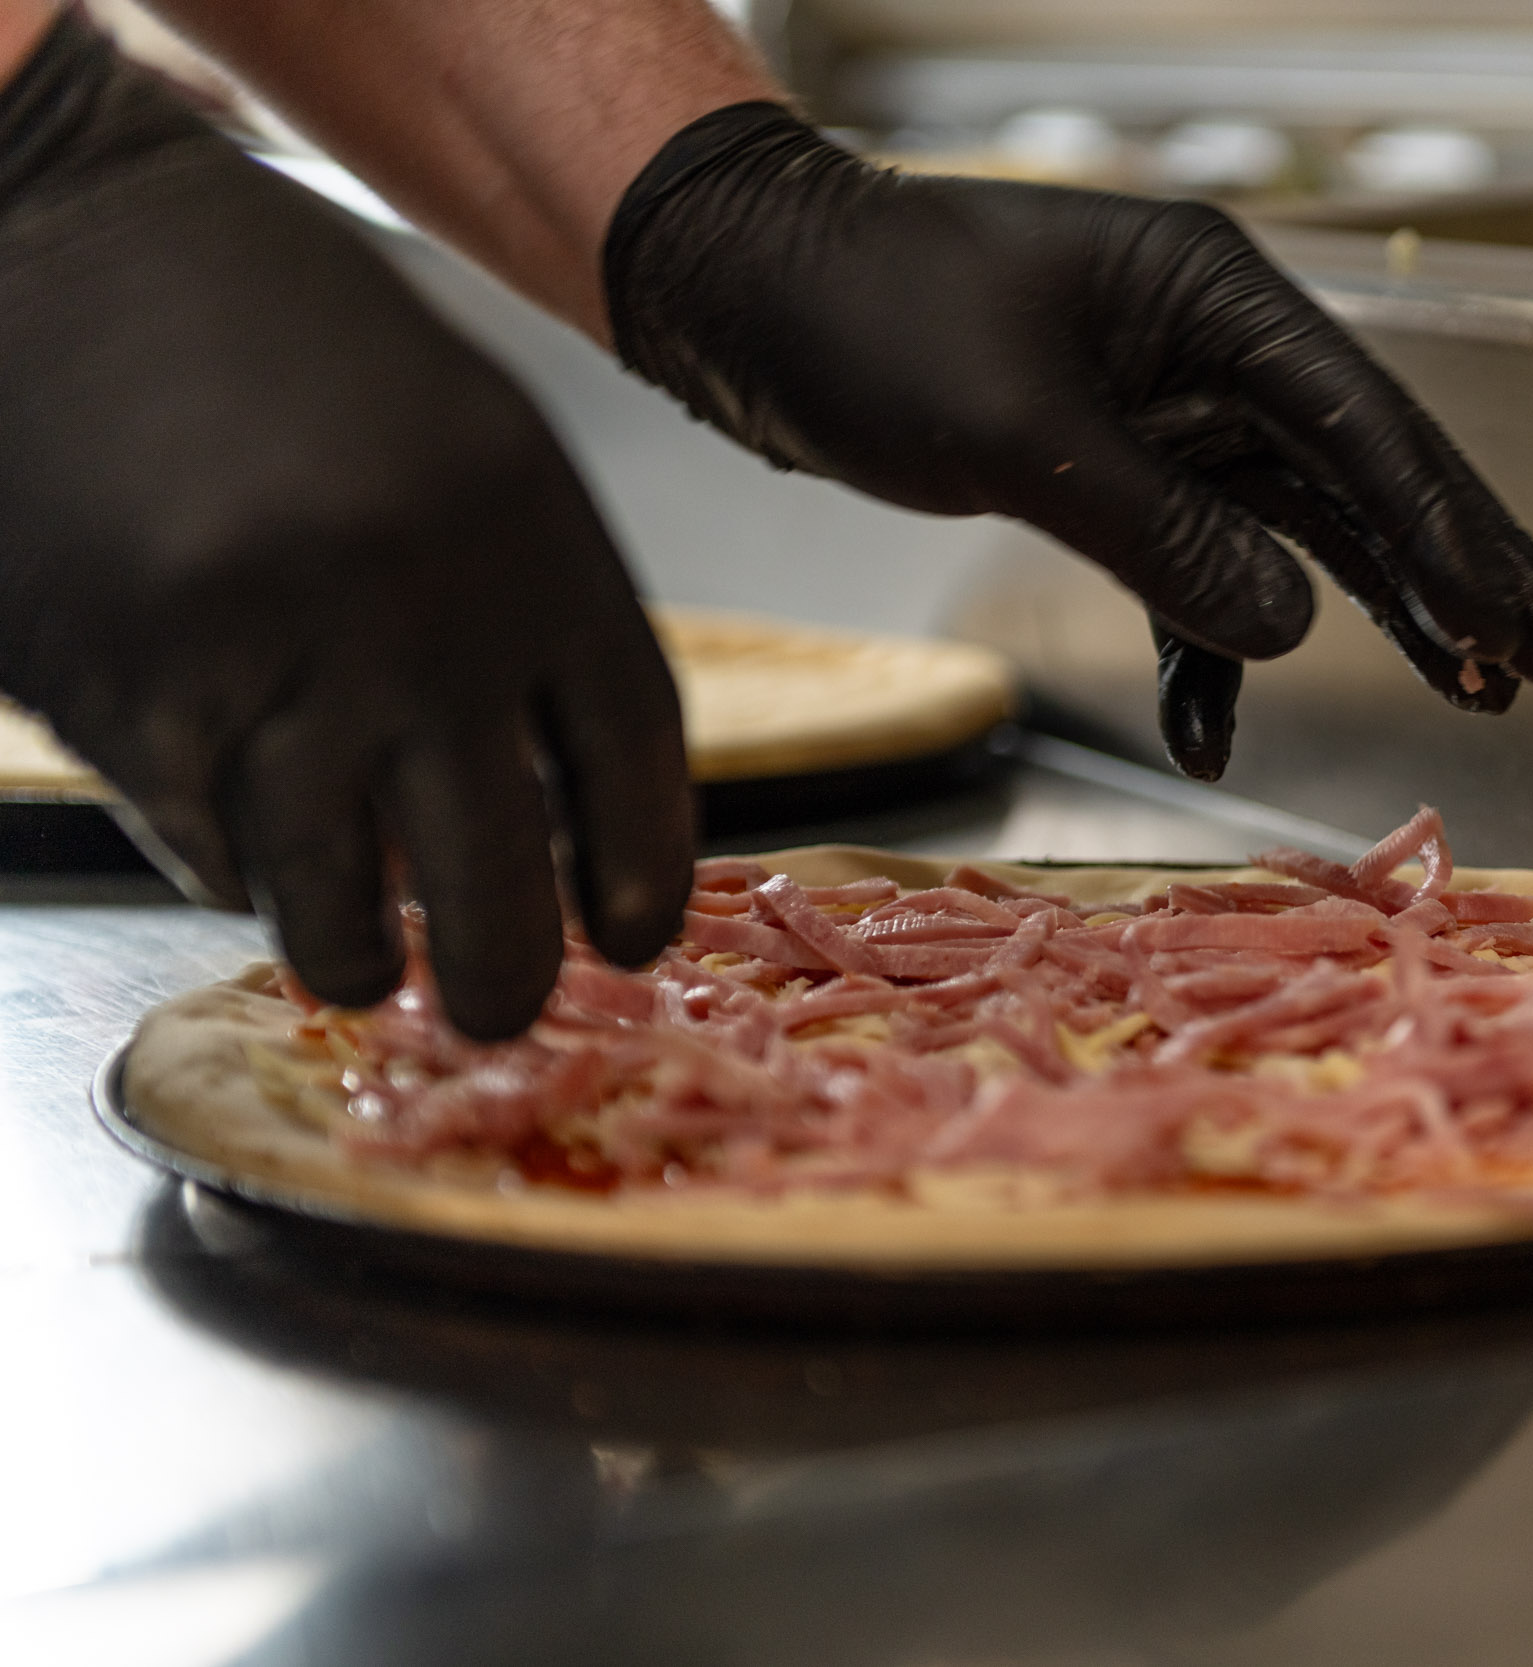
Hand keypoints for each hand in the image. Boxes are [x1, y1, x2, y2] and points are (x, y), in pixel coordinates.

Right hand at [0, 15, 692, 1038]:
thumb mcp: (457, 430)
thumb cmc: (266, 321)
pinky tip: (241, 856)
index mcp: (531, 530)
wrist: (51, 225)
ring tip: (363, 969)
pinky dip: (230, 870)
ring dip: (354, 955)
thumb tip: (544, 790)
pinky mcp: (129, 693)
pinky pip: (206, 844)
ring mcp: (271, 660)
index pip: (632, 753)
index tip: (634, 940)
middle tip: (497, 1014)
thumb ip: (517, 598)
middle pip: (499, 872)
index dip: (643, 869)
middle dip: (504, 975)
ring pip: (337, 896)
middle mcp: (420, 609)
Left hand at [602, 104, 1532, 779]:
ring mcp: (1169, 407)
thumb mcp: (1017, 431)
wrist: (742, 297)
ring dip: (1383, 612)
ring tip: (1477, 687)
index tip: (1522, 624)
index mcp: (1212, 301)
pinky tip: (1219, 727)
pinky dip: (1209, 647)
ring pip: (1307, 524)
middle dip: (1467, 571)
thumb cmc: (862, 320)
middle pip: (1373, 474)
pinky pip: (1197, 565)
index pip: (1368, 429)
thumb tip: (1291, 631)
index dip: (1456, 536)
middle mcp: (1211, 350)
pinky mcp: (1118, 466)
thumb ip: (1163, 534)